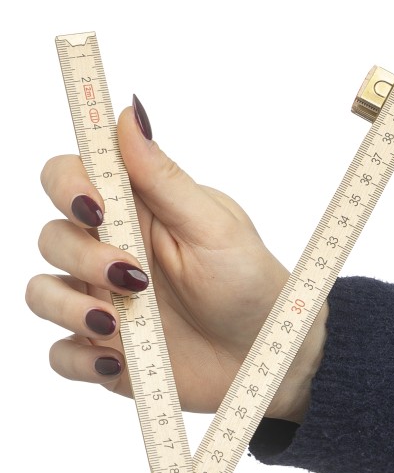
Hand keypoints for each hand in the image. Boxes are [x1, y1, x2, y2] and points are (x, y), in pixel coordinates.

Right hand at [26, 98, 326, 421]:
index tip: (96, 206)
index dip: (68, 186)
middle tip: (136, 278)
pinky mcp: (106, 352)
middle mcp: (111, 252)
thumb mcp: (216, 228)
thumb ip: (165, 178)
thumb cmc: (252, 283)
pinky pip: (61, 356)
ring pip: (42, 294)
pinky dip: (80, 358)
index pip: (71, 178)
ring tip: (118, 324)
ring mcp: (104, 302)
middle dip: (83, 257)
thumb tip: (129, 112)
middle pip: (51, 236)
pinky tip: (118, 360)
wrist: (272, 357)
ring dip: (70, 308)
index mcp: (137, 212)